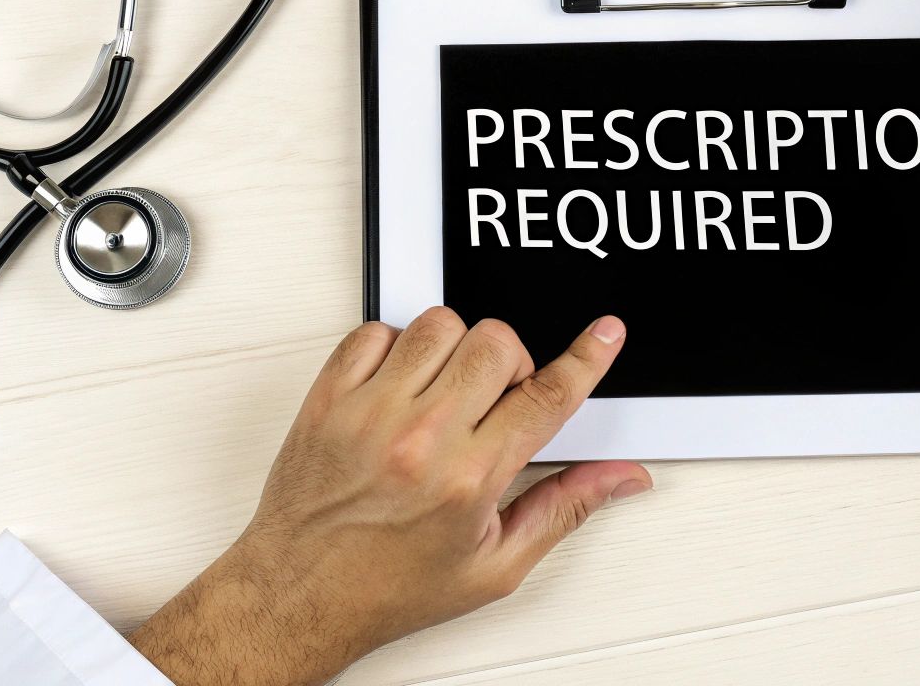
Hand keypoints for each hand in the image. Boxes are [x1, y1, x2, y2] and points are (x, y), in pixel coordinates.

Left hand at [128, 310, 651, 685]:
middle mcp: (420, 438)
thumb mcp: (495, 565)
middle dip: (511, 364)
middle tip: (496, 401)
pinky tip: (399, 387)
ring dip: (456, 350)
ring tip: (444, 393)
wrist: (298, 596)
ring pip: (440, 324)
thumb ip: (565, 508)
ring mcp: (369, 412)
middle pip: (497, 344)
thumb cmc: (389, 586)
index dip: (586, 360)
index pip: (546, 397)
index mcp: (468, 479)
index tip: (603, 335)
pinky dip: (395, 347)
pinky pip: (375, 330)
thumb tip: (620, 478)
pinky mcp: (328, 398)